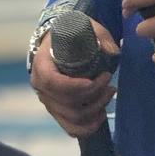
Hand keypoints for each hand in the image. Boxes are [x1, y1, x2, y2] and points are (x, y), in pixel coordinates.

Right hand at [29, 18, 118, 137]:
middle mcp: (41, 87)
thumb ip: (101, 37)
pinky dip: (87, 127)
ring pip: (71, 117)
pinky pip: (70, 127)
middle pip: (66, 102)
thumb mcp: (85, 28)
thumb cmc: (70, 35)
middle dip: (93, 96)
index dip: (73, 86)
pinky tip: (101, 115)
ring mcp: (48, 101)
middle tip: (109, 82)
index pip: (51, 82)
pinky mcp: (57, 111)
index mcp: (42, 65)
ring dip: (95, 109)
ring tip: (109, 93)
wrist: (58, 43)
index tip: (93, 81)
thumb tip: (113, 52)